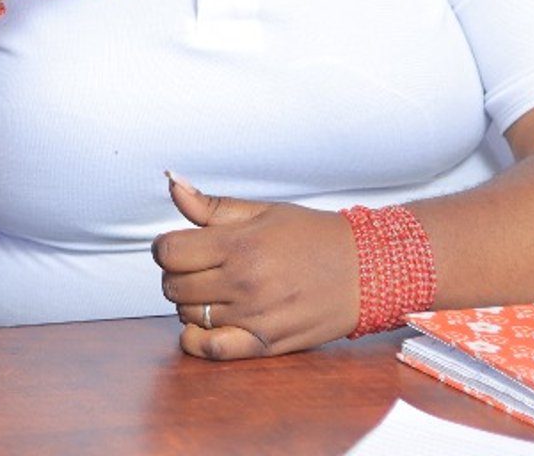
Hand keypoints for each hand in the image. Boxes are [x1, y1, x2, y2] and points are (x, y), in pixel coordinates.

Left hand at [153, 173, 358, 359]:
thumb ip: (211, 205)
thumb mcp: (263, 211)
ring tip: (212, 290)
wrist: (366, 271)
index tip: (178, 246)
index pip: (169, 252)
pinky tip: (204, 324)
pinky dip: (197, 341)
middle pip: (173, 285)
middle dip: (177, 274)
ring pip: (188, 316)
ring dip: (190, 304)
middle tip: (197, 268)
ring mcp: (254, 316)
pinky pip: (213, 350)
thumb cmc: (314, 237)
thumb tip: (172, 183)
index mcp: (240, 245)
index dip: (166, 248)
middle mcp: (244, 283)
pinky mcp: (267, 343)